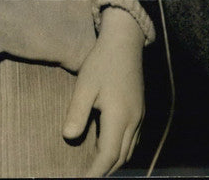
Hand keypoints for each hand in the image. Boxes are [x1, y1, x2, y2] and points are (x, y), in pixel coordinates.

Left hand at [63, 6, 144, 176]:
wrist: (124, 43)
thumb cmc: (102, 62)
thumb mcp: (85, 86)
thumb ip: (77, 113)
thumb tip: (68, 137)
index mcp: (119, 118)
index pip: (108, 156)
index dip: (95, 173)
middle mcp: (133, 121)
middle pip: (120, 157)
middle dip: (105, 171)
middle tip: (87, 177)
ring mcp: (139, 116)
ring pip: (129, 150)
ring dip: (113, 162)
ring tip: (95, 168)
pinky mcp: (140, 110)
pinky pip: (132, 140)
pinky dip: (120, 150)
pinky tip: (107, 147)